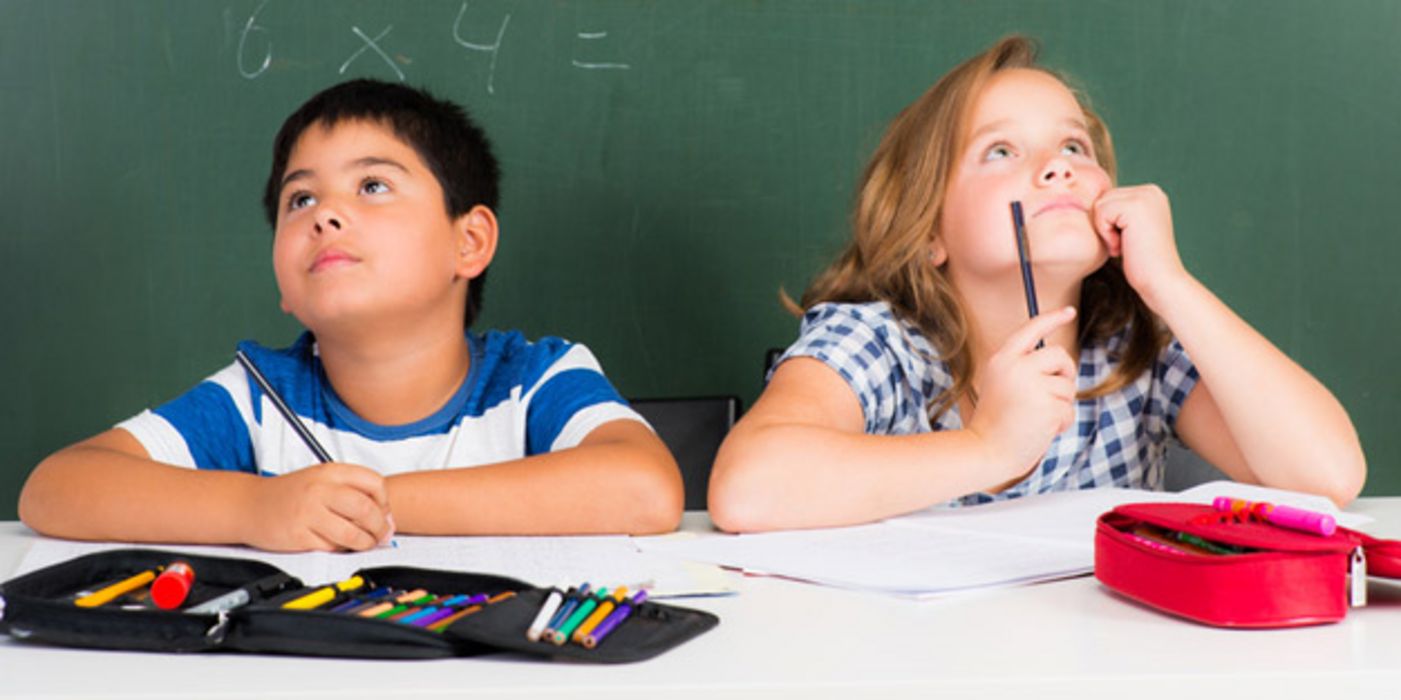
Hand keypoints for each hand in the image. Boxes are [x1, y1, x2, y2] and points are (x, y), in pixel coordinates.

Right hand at [243, 462, 393, 551]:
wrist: (250, 504)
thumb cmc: (291, 494)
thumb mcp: (322, 480)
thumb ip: (352, 492)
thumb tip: (386, 518)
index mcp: (330, 471)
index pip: (374, 483)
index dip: (385, 502)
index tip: (384, 513)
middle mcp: (320, 489)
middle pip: (367, 510)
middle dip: (381, 527)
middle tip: (382, 535)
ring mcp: (309, 512)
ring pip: (353, 533)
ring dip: (366, 543)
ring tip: (365, 543)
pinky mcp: (299, 535)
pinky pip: (331, 547)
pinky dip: (342, 549)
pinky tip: (340, 545)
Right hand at [967, 307, 1079, 483]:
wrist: (985, 451)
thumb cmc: (994, 422)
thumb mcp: (1001, 385)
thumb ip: (1024, 369)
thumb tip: (1059, 361)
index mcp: (1002, 359)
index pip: (1031, 329)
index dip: (1052, 318)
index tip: (1069, 312)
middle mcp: (1016, 368)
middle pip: (1060, 355)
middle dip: (1065, 373)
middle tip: (1053, 393)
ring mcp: (1033, 387)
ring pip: (1067, 386)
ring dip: (1060, 404)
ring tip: (1037, 418)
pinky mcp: (1048, 407)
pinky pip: (1069, 410)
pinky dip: (1061, 423)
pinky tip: (1042, 430)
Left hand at [1091, 184, 1189, 306]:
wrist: (1160, 280)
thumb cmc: (1142, 262)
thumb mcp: (1130, 230)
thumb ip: (1118, 213)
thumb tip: (1091, 203)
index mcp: (1151, 194)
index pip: (1109, 198)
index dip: (1109, 224)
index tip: (1129, 240)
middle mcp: (1151, 190)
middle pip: (1103, 199)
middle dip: (1106, 226)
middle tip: (1126, 244)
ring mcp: (1144, 195)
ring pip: (1100, 205)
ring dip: (1105, 230)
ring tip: (1125, 244)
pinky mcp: (1135, 205)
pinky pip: (1101, 213)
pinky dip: (1106, 233)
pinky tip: (1123, 245)